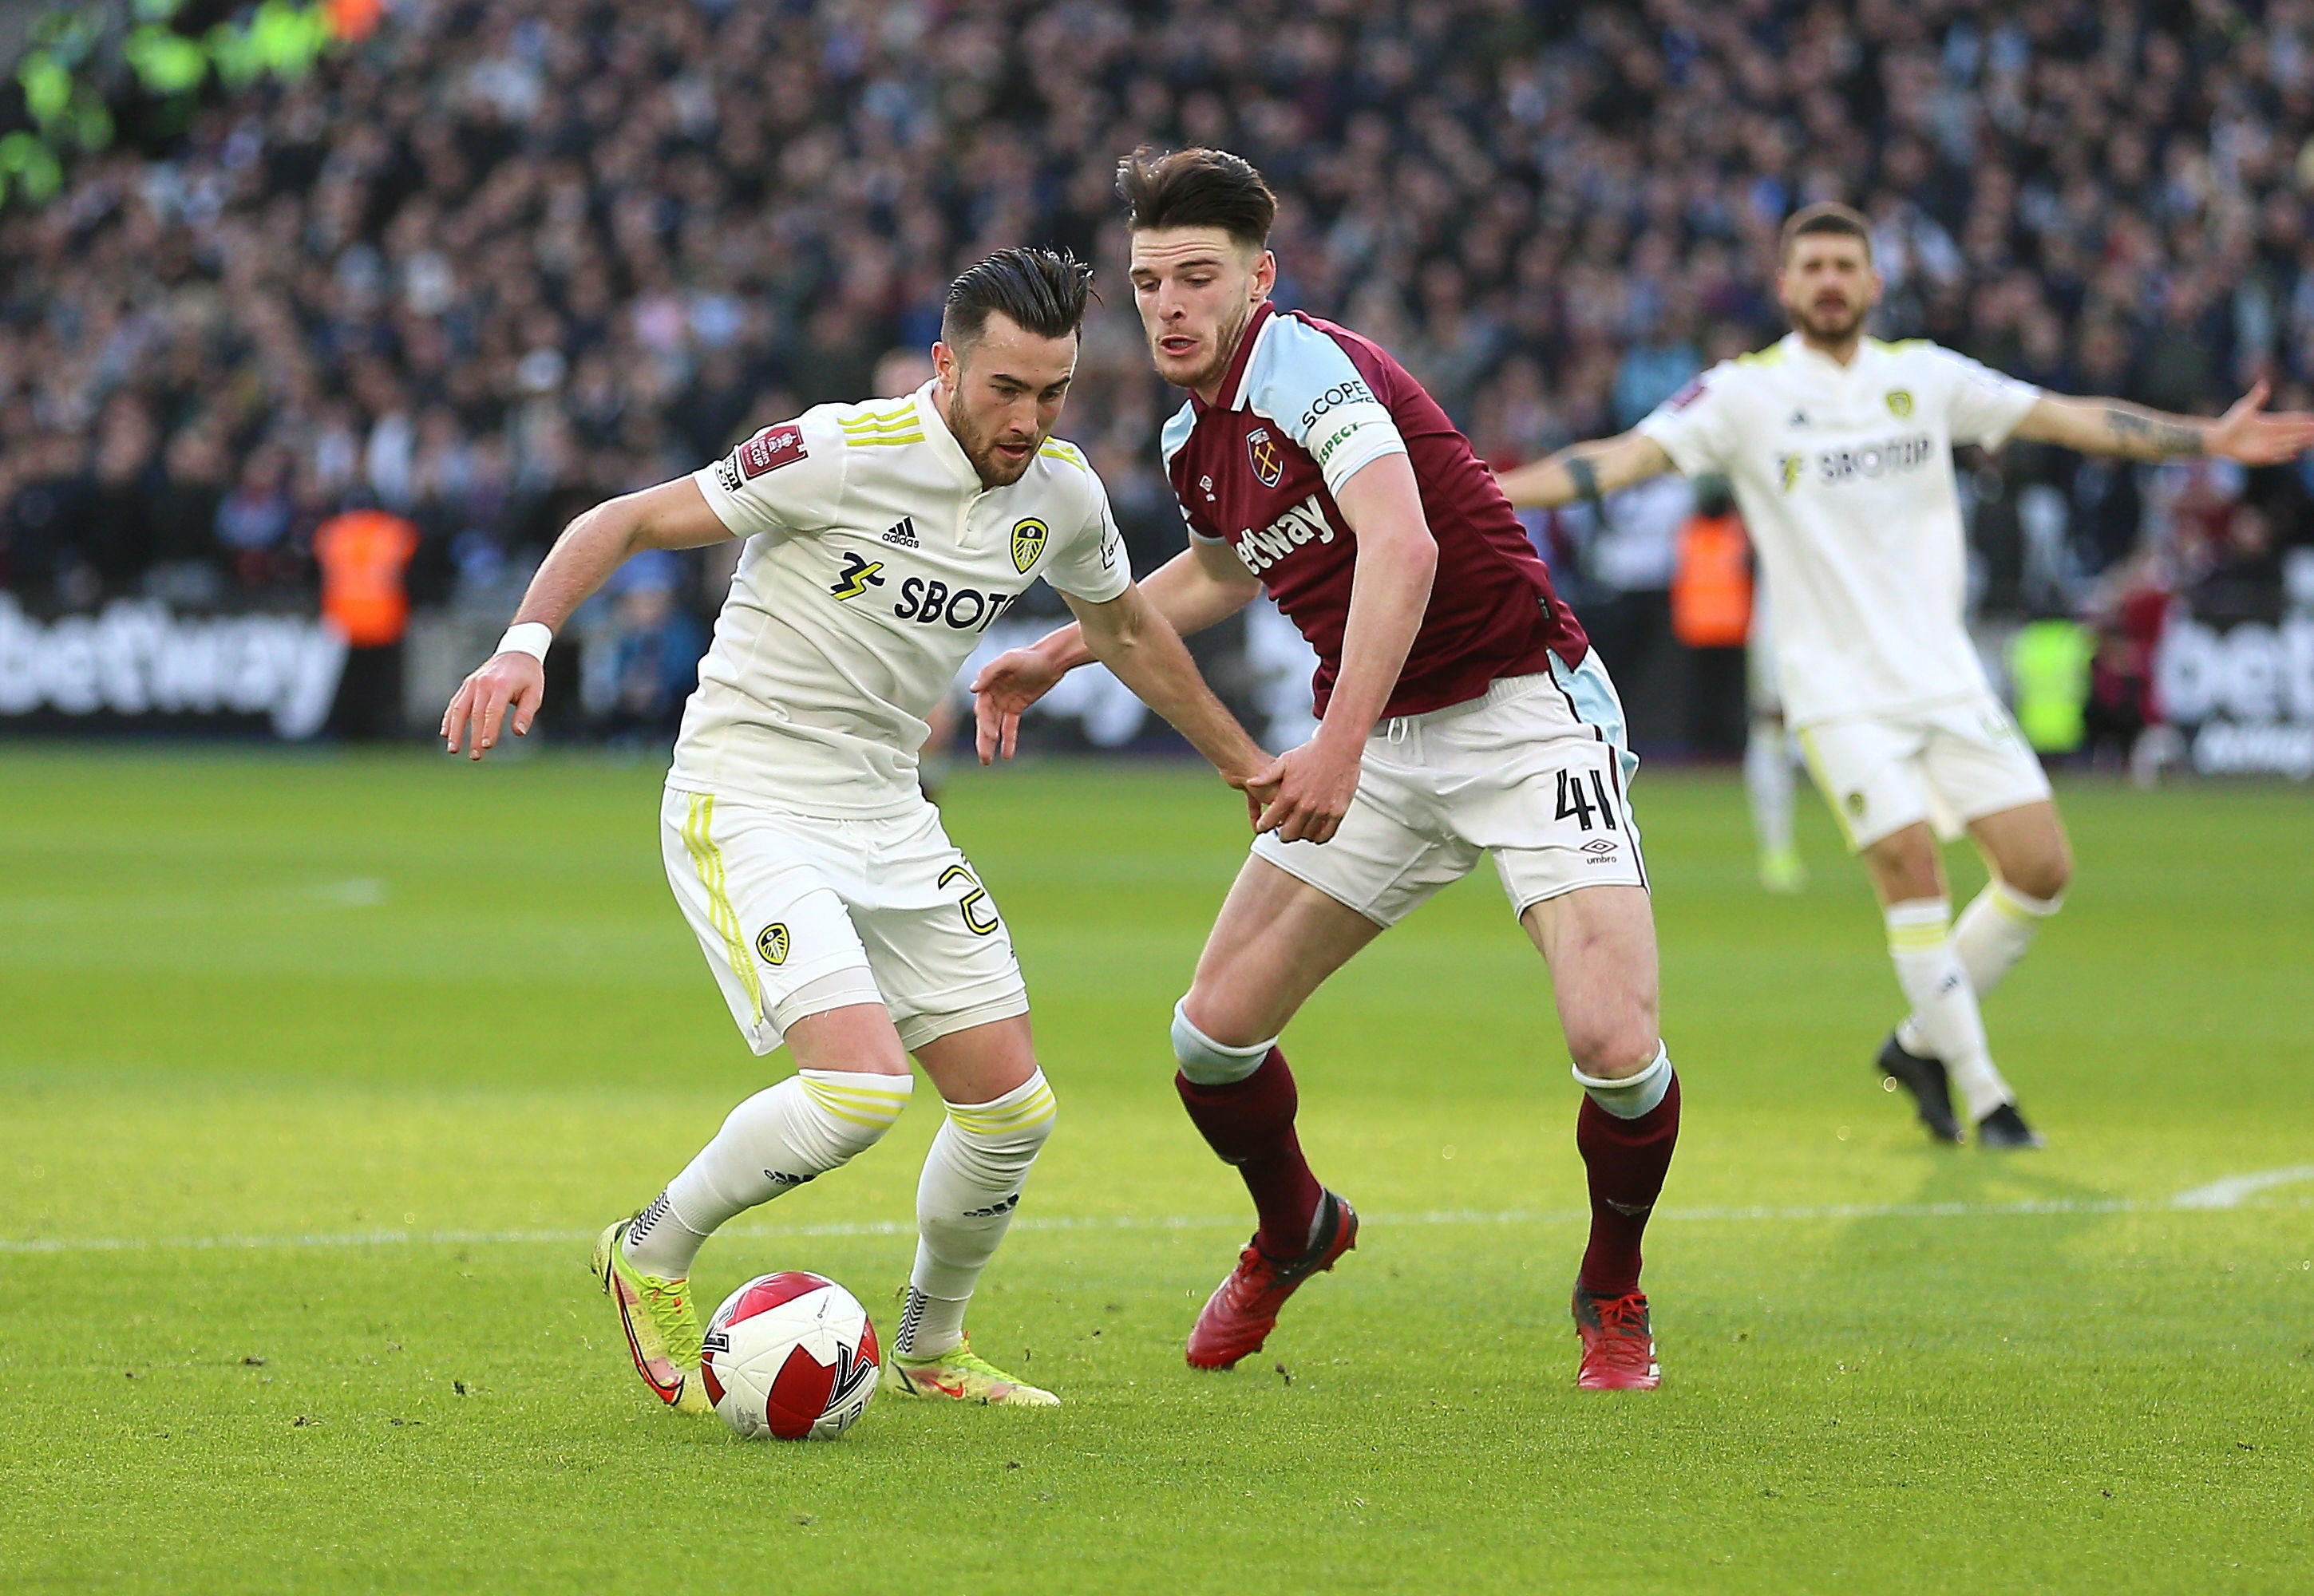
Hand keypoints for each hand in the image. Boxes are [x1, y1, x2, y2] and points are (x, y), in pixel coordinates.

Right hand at [441, 652, 544, 760]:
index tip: (487, 746)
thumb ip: (526, 713)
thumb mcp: (535, 693)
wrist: (516, 652)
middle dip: (474, 737)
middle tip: (476, 756)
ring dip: (455, 730)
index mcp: (502, 685)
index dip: (489, 729)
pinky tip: (445, 733)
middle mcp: (484, 683)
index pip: (493, 711)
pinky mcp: (467, 684)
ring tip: (453, 749)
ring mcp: (473, 683)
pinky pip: (455, 703)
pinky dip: (449, 719)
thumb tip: (518, 733)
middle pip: (476, 713)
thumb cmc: (528, 677)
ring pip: (459, 709)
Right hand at [968, 647, 1064, 763]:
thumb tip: (973, 689)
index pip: (982, 708)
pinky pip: (1010, 726)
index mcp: (987, 683)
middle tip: (984, 758)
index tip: (992, 736)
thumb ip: (990, 672)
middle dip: (984, 740)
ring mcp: (1004, 701)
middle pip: (985, 721)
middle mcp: (993, 694)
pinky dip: (1008, 740)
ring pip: (995, 726)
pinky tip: (1006, 755)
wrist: (1052, 659)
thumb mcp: (1010, 660)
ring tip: (987, 762)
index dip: (985, 723)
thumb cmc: (1030, 656)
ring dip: (992, 744)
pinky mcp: (1017, 707)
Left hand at [1246, 733, 1362, 843]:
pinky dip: (1318, 837)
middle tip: (1282, 830)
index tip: (1264, 826)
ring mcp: (1322, 810)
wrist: (1338, 747)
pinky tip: (1315, 831)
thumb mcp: (1284, 761)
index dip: (1264, 826)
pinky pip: (1326, 834)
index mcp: (1288, 794)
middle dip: (1282, 834)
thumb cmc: (1312, 752)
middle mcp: (1304, 806)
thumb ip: (1267, 775)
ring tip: (1299, 828)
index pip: (1270, 821)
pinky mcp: (1337, 812)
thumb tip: (1250, 782)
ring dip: (1300, 834)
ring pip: (1306, 836)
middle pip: (1288, 834)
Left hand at [2206, 380, 2313, 464]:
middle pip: (2294, 433)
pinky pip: (2276, 457)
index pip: (2291, 421)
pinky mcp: (2260, 456)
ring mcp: (2267, 446)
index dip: (2302, 421)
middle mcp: (2272, 435)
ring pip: (2288, 444)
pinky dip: (2284, 456)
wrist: (2219, 438)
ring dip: (2300, 443)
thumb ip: (2257, 397)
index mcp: (2271, 423)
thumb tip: (2264, 383)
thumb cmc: (2231, 422)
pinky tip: (2294, 454)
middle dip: (2307, 432)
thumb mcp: (2245, 408)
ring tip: (2312, 441)